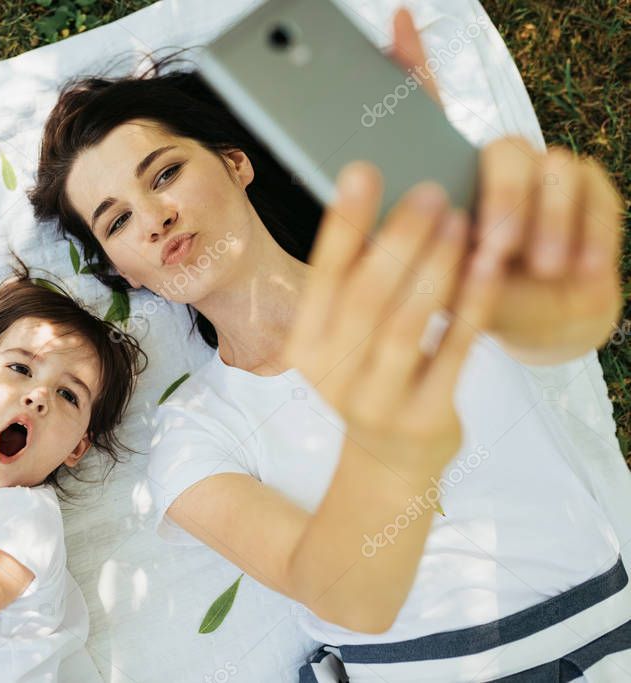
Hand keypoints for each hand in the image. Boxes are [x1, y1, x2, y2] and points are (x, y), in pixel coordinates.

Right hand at [289, 162, 499, 479]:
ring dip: (437, 265)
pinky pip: (452, 350)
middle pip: (367, 294)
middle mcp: (331, 373)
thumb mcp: (348, 339)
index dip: (344, 223)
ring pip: (408, 321)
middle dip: (400, 237)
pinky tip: (488, 267)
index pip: (324, 275)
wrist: (392, 459)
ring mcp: (374, 400)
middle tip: (431, 191)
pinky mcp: (421, 417)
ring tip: (462, 220)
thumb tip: (385, 207)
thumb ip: (356, 287)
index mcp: (305, 345)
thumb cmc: (373, 376)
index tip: (363, 171)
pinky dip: (471, 305)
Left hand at [387, 6, 625, 360]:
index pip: (430, 112)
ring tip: (536, 269)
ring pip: (550, 169)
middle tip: (492, 252)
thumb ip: (410, 250)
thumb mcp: (435, 281)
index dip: (414, 63)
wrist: (542, 323)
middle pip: (503, 149)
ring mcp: (548, 172)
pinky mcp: (593, 189)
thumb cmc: (480, 297)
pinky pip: (592, 196)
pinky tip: (574, 267)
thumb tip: (374, 223)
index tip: (398, 20)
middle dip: (502, 203)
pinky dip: (583, 237)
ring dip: (544, 227)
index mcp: (450, 179)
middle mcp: (497, 165)